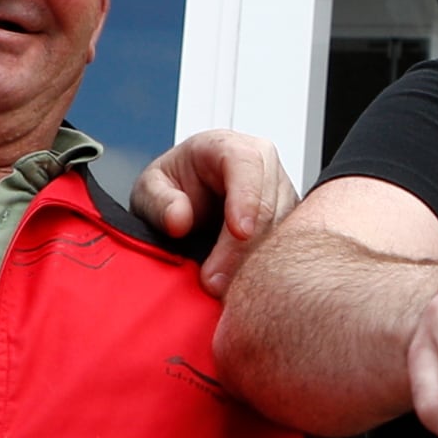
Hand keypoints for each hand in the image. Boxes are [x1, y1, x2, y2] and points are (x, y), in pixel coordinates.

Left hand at [134, 132, 298, 300]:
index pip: (247, 164)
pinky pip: (285, 250)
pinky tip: (239, 287)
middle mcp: (262, 167)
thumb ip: (159, 202)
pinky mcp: (287, 226)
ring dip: (253, 265)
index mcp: (227, 147)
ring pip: (282, 232)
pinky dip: (263, 271)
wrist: (185, 204)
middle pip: (269, 206)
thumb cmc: (171, 190)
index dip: (247, 198)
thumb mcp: (149, 191)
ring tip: (222, 289)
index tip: (240, 232)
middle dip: (243, 249)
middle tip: (215, 283)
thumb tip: (180, 219)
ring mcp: (281, 195)